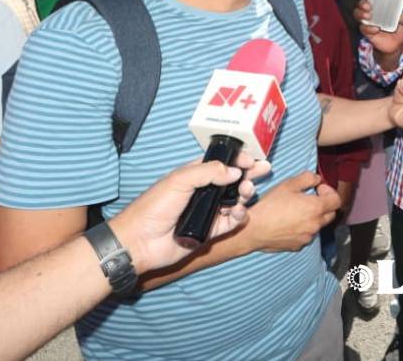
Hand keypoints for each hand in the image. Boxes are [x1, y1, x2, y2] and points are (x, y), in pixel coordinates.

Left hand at [108, 153, 270, 273]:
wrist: (141, 242)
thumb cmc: (153, 207)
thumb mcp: (180, 180)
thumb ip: (209, 171)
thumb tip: (235, 170)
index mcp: (194, 176)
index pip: (221, 163)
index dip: (237, 159)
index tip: (251, 159)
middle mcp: (203, 193)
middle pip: (233, 181)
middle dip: (249, 174)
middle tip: (261, 171)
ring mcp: (208, 212)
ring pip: (235, 200)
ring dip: (245, 193)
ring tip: (246, 192)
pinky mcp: (211, 232)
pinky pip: (233, 222)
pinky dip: (240, 216)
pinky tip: (237, 211)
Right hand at [244, 171, 340, 252]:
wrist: (253, 229)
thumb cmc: (270, 205)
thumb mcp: (288, 184)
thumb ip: (307, 178)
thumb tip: (317, 179)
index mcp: (316, 208)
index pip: (336, 200)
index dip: (329, 192)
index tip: (318, 188)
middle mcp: (316, 224)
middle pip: (330, 214)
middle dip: (324, 205)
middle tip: (309, 198)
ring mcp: (308, 237)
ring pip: (318, 225)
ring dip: (313, 217)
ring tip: (296, 211)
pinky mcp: (298, 245)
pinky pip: (307, 235)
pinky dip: (303, 228)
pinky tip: (289, 223)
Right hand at [355, 0, 402, 57]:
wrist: (396, 46)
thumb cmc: (400, 30)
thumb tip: (402, 15)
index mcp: (382, 6)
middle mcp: (373, 12)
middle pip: (362, 3)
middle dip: (362, 3)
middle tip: (368, 6)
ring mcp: (368, 21)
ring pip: (358, 13)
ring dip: (361, 13)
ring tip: (369, 15)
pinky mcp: (367, 31)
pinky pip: (363, 28)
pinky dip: (368, 28)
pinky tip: (376, 29)